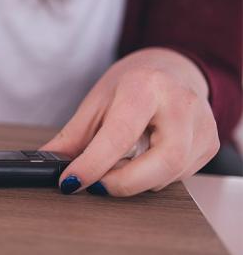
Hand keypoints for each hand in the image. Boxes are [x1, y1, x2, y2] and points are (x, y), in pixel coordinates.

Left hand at [41, 47, 219, 196]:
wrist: (169, 70)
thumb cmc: (131, 85)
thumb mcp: (95, 103)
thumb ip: (71, 138)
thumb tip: (46, 164)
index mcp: (145, 86)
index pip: (120, 134)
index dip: (93, 164)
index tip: (71, 182)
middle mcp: (181, 103)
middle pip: (163, 161)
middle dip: (123, 183)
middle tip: (96, 184)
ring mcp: (202, 124)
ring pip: (171, 174)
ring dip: (136, 181)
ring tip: (117, 166)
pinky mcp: (210, 144)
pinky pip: (179, 177)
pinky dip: (152, 179)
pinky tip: (142, 162)